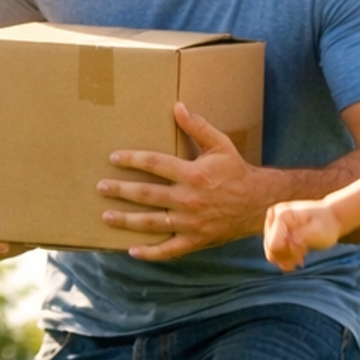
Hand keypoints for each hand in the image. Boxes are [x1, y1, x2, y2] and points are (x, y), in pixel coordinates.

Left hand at [97, 103, 266, 260]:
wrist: (259, 204)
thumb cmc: (237, 172)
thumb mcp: (221, 145)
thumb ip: (198, 127)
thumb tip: (178, 106)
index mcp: (193, 174)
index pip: (155, 164)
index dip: (132, 160)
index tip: (114, 158)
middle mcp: (189, 200)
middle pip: (146, 194)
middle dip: (120, 190)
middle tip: (101, 187)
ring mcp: (190, 223)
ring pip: (151, 223)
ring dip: (126, 220)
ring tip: (106, 216)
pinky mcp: (195, 240)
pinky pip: (169, 249)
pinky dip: (150, 252)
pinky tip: (132, 251)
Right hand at [264, 198, 341, 271]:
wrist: (331, 218)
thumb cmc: (327, 225)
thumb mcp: (318, 233)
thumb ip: (301, 238)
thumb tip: (289, 244)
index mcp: (281, 214)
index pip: (274, 245)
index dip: (289, 253)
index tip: (304, 251)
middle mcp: (272, 216)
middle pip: (271, 249)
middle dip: (287, 256)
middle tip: (304, 253)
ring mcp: (271, 222)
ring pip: (271, 252)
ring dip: (287, 257)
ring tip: (303, 253)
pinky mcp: (273, 229)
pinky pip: (273, 250)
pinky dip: (285, 255)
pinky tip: (299, 253)